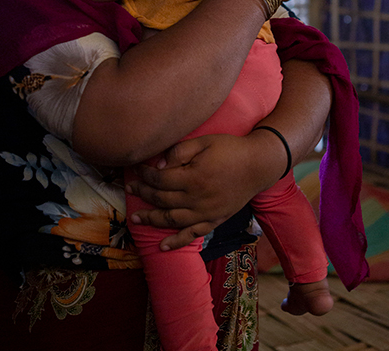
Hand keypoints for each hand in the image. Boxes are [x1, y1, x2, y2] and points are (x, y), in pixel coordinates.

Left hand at [126, 133, 285, 250]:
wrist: (258, 165)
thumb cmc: (230, 149)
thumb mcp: (204, 142)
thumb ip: (179, 152)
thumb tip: (159, 165)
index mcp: (193, 178)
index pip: (160, 179)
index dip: (145, 174)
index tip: (136, 169)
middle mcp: (197, 199)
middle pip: (162, 200)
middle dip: (143, 193)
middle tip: (130, 188)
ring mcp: (206, 213)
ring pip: (172, 220)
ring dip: (152, 219)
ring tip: (135, 218)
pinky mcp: (214, 220)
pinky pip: (192, 235)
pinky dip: (176, 242)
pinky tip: (163, 247)